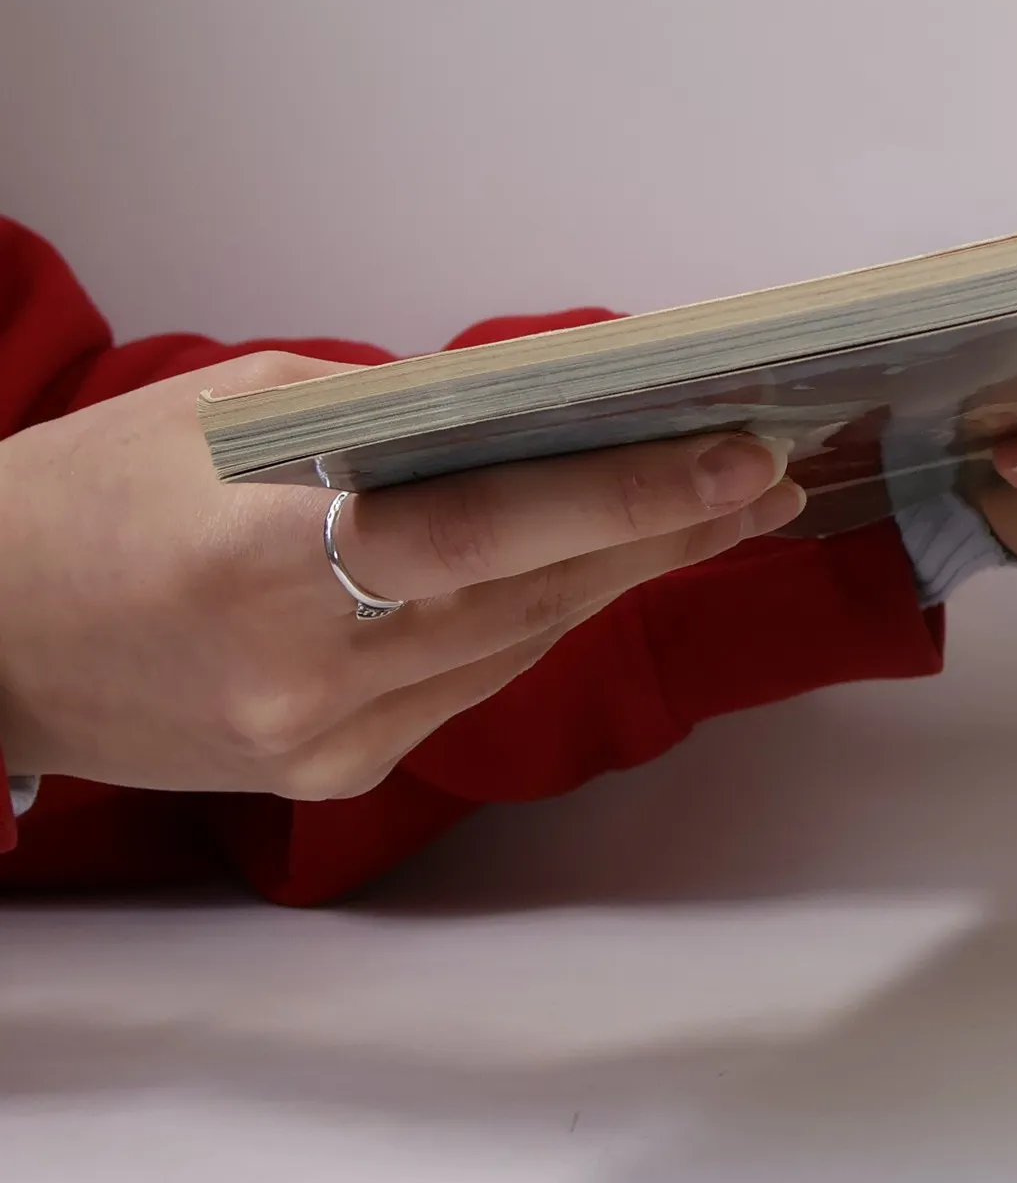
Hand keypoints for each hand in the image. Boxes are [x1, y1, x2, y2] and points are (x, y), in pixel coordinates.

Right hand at [0, 356, 802, 796]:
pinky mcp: (329, 772)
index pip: (498, 526)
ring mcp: (322, 737)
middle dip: (667, 532)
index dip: (635, 496)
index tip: (740, 460)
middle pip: (538, 593)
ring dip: (624, 577)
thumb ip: (383, 416)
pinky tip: (601, 572)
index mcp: (266, 553)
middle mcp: (304, 666)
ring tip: (715, 515)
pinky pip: (472, 683)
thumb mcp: (226, 410)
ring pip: (521, 643)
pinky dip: (540, 621)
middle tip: (763, 479)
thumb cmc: (87, 500)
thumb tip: (531, 410)